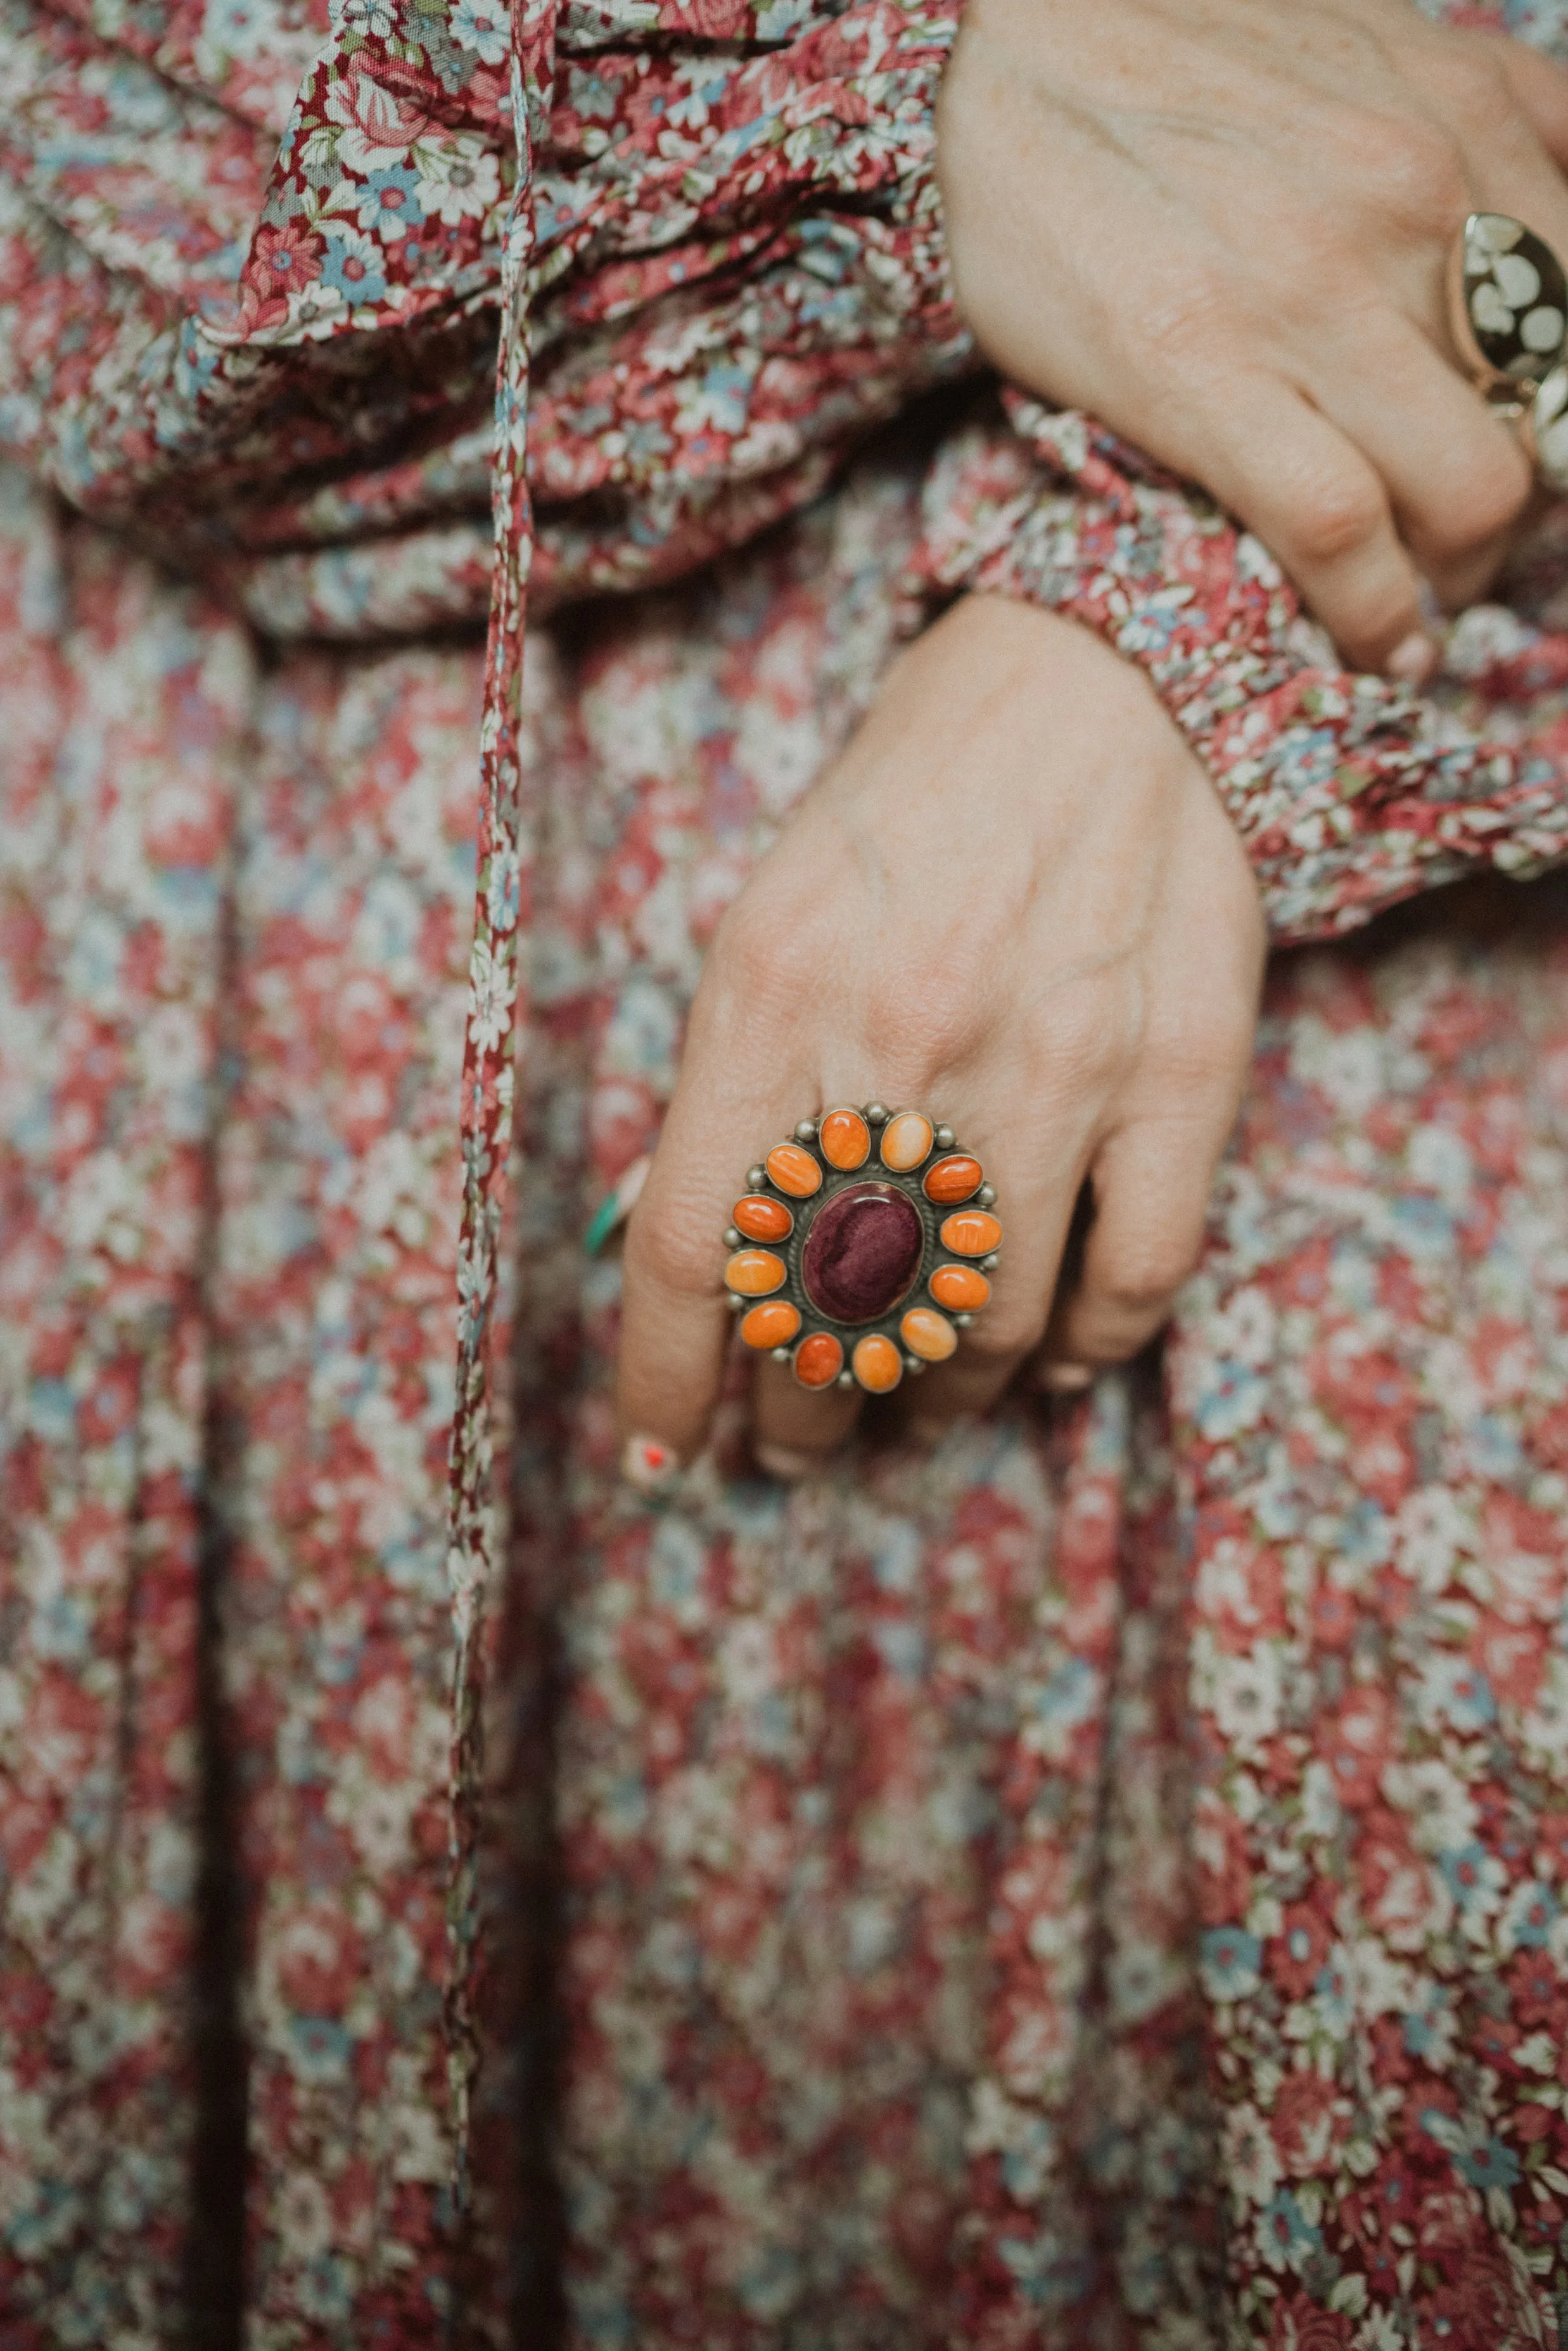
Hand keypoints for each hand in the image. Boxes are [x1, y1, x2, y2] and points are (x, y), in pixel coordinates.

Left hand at [615, 595, 1265, 1479]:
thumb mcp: (768, 923)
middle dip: (799, 1410)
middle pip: (833, 1313)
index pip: (688, 1252)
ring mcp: (1057, 1068)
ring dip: (934, 1399)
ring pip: (984, 1328)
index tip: (670, 1453)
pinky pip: (1131, 1285)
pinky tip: (1049, 1357)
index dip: (667, 1383)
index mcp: (770, 996)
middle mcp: (906, 1043)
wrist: (1108, 682)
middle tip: (796, 1434)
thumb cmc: (913, 807)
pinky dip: (1084, 1351)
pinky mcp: (1182, 1080)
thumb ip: (734, 1090)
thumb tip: (710, 1261)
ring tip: (911, 1404)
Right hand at [935, 0, 1567, 677]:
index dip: (1566, 429)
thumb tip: (1556, 229)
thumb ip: (1485, 135)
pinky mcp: (1201, 370)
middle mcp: (1418, 198)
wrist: (994, 47)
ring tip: (1420, 600)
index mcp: (1472, 119)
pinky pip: (1340, 532)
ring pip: (1473, 493)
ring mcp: (1312, 291)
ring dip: (1456, 580)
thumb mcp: (1379, 55)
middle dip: (1520, 520)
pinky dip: (1374, 612)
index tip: (1530, 469)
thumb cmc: (1176, 60)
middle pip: (1551, 425)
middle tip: (1468, 553)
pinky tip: (1374, 636)